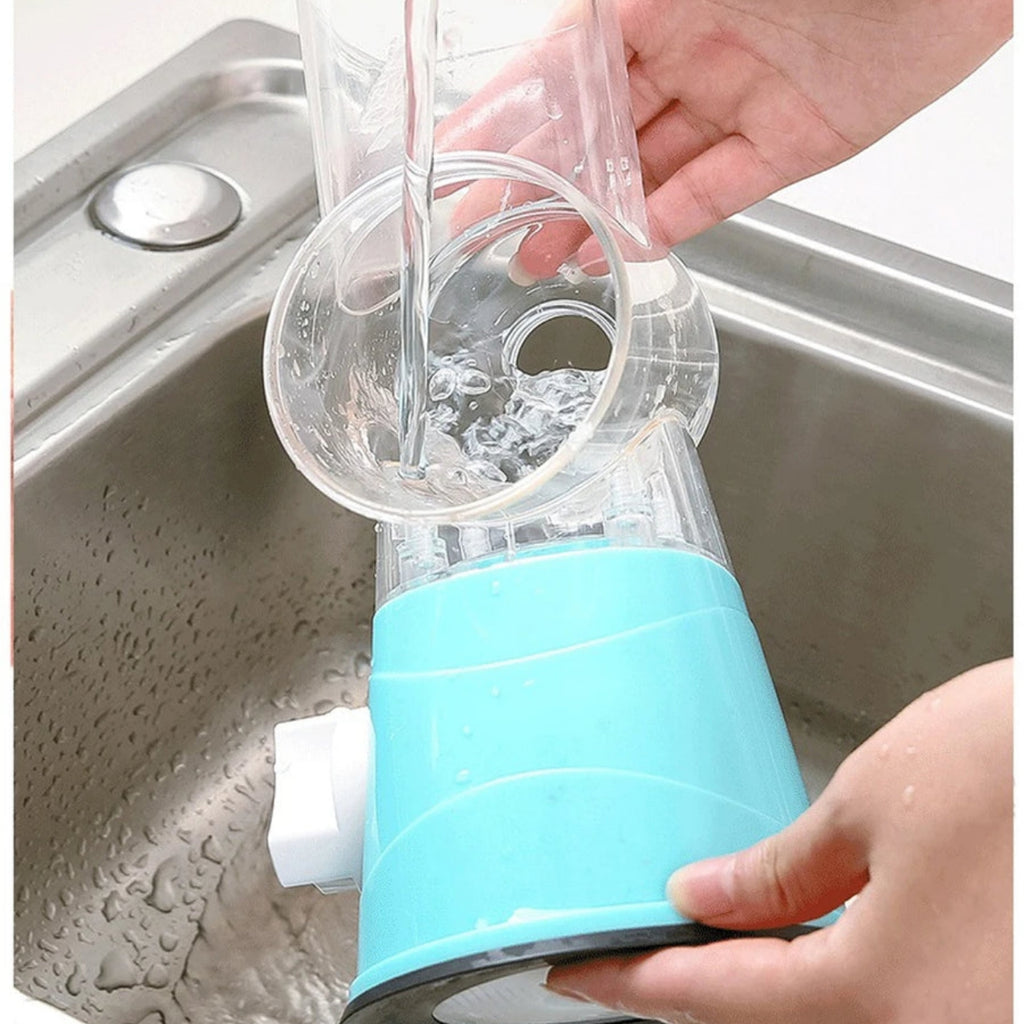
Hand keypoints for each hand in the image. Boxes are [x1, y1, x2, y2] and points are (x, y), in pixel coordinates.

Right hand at [438, 0, 1009, 278]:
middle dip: (540, 186)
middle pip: (598, 130)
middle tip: (492, 235)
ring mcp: (740, 96)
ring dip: (591, 216)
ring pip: (647, 168)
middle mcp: (691, 44)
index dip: (507, 120)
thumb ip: (602, 12)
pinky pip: (716, 190)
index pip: (560, 69)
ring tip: (543, 260)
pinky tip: (620, 250)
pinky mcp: (792, 141)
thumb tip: (547, 40)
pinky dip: (667, 222)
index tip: (459, 162)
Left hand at [547, 659, 1012, 1022]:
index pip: (717, 997)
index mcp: (888, 1000)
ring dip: (766, 981)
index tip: (577, 974)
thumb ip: (780, 869)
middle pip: (776, 1021)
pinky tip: (804, 936)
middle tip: (633, 952)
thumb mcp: (873, 804)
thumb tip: (704, 896)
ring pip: (835, 1014)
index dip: (633, 983)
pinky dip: (832, 974)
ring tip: (706, 936)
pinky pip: (893, 1001)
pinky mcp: (996, 996)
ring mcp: (974, 1020)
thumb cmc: (1022, 766)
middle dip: (697, 985)